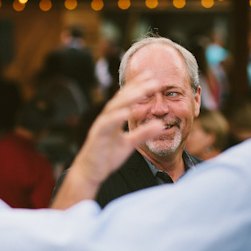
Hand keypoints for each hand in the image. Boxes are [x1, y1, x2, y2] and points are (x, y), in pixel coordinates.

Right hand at [51, 73, 163, 208]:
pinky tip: (126, 112)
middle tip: (153, 80)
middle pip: (122, 99)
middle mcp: (107, 118)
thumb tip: (160, 125)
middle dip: (137, 88)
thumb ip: (143, 134)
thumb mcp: (129, 144)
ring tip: (142, 91)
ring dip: (128, 98)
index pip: (127, 98)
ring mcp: (101, 126)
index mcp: (114, 118)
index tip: (152, 77)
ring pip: (114, 108)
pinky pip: (106, 125)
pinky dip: (116, 117)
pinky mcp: (97, 137)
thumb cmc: (107, 156)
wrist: (90, 173)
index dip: (138, 87)